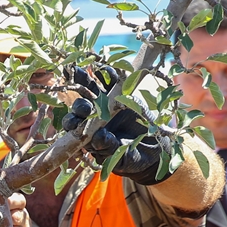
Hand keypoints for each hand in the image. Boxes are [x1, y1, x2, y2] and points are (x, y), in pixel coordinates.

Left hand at [60, 66, 171, 185]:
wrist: (154, 149)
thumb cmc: (132, 158)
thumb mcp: (122, 157)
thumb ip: (109, 148)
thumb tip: (98, 137)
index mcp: (87, 135)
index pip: (74, 128)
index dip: (72, 124)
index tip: (73, 123)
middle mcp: (93, 117)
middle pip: (80, 108)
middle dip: (80, 106)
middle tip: (83, 106)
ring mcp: (105, 103)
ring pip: (91, 89)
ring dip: (83, 80)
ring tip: (78, 72)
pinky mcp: (120, 92)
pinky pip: (111, 80)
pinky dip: (107, 73)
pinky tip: (103, 67)